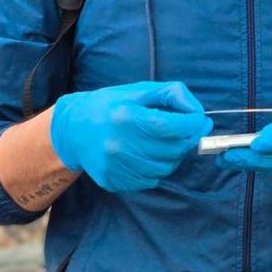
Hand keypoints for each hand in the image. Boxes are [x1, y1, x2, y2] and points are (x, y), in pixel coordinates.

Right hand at [50, 81, 212, 192]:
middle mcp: (119, 144)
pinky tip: (143, 156)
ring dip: (171, 156)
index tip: (200, 120)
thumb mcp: (138, 90)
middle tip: (180, 131)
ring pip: (165, 168)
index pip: (175, 126)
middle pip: (173, 150)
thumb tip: (199, 115)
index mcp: (126, 117)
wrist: (71, 130)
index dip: (194, 124)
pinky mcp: (112, 180)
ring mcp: (115, 165)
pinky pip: (149, 180)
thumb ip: (172, 94)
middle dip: (185, 140)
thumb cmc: (109, 106)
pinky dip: (154, 169)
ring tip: (159, 143)